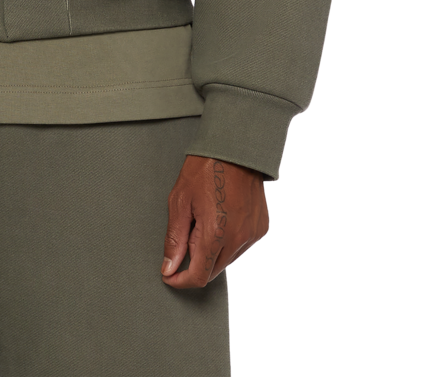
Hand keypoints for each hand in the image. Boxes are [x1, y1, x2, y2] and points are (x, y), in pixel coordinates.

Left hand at [162, 154, 268, 287]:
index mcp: (216, 233)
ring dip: (212, 251)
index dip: (181, 280)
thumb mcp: (179, 201)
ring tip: (205, 218)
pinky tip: (221, 218)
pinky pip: (240, 247)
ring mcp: (252, 235)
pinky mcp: (260, 229)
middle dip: (196, 262)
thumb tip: (169, 268)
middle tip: (188, 231)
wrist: (234, 149)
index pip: (199, 276)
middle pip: (213, 271)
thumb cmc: (204, 170)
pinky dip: (228, 241)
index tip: (169, 275)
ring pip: (227, 260)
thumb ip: (175, 239)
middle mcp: (238, 239)